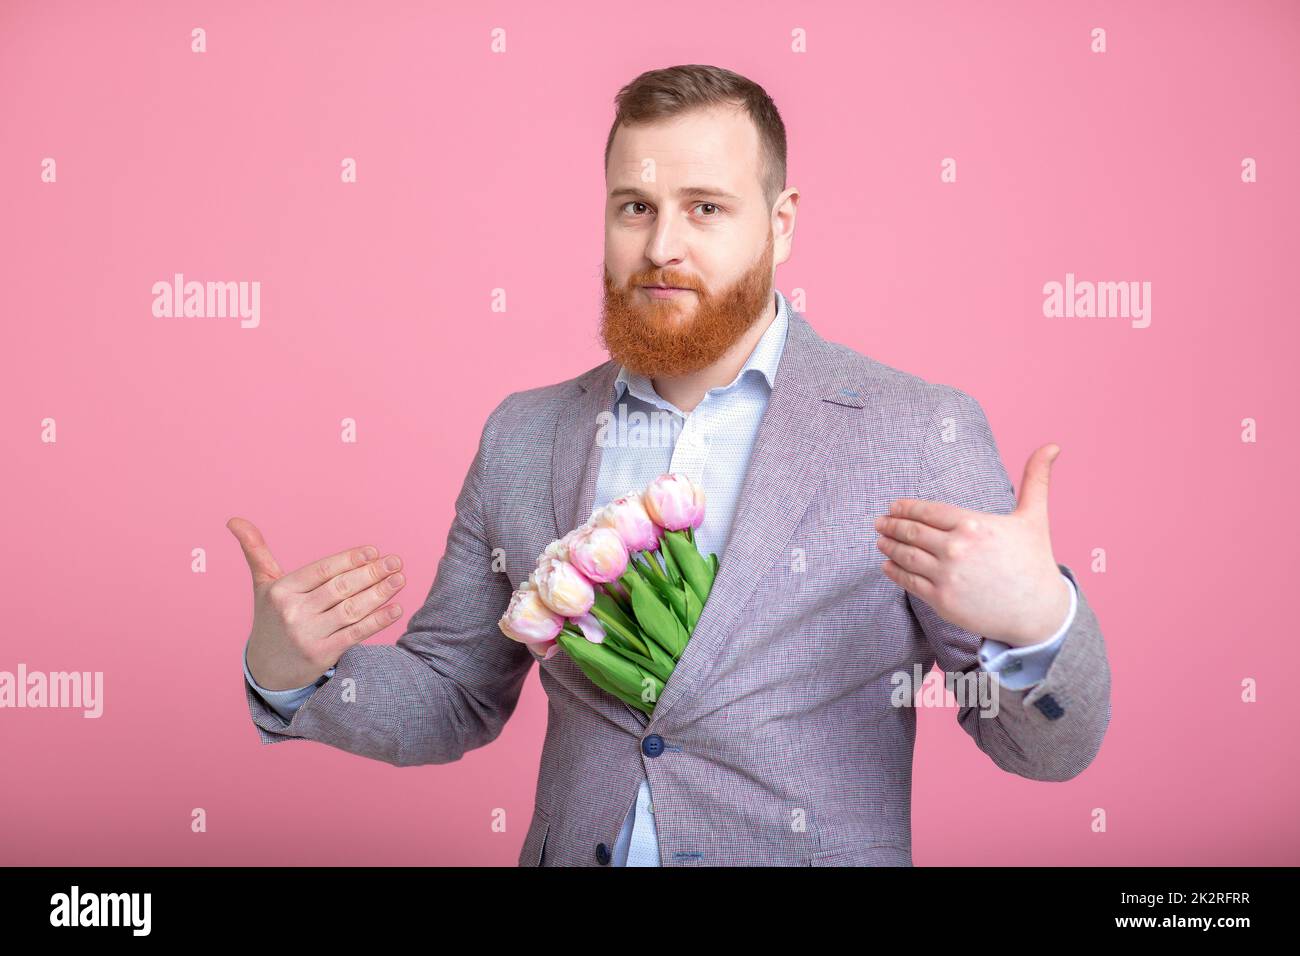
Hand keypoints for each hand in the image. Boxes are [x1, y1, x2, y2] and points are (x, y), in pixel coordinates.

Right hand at [228, 517, 407, 690]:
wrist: (266, 668)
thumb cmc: (271, 618)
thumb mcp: (263, 585)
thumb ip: (256, 552)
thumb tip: (234, 520)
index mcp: (281, 590)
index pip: (323, 570)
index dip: (349, 559)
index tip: (373, 551)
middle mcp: (293, 612)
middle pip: (340, 588)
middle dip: (371, 573)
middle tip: (395, 562)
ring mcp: (308, 635)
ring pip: (351, 609)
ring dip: (380, 593)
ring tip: (399, 579)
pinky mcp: (322, 655)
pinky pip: (356, 633)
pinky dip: (379, 621)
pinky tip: (396, 608)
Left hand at [873, 444, 1070, 646]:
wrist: (1039, 613)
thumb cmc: (1035, 562)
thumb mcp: (1035, 517)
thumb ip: (1036, 479)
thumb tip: (1052, 445)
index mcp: (973, 524)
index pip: (928, 511)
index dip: (906, 508)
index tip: (894, 507)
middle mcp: (956, 548)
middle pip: (912, 532)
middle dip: (891, 525)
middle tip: (880, 522)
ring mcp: (946, 575)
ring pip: (906, 556)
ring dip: (888, 546)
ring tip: (880, 540)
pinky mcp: (942, 600)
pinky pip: (909, 582)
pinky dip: (894, 571)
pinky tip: (888, 565)